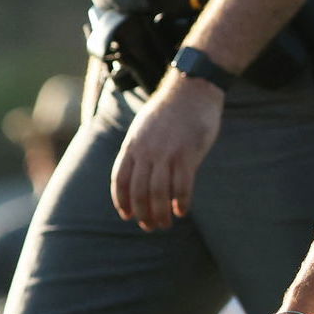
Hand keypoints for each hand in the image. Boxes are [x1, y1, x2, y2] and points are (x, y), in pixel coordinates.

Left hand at [111, 72, 223, 230]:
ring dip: (161, 213)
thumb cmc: (171, 109)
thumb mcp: (145, 127)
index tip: (128, 215)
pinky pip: (182, 185)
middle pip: (138, 191)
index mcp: (133, 144)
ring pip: (159, 192)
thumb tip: (141, 173)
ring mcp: (167, 152)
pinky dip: (181, 201)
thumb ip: (141, 149)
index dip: (122, 201)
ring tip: (166, 223)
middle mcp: (146, 151)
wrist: (192, 88)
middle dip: (143, 213)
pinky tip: (183, 210)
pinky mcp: (188, 152)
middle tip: (150, 226)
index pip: (120, 180)